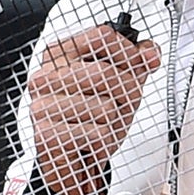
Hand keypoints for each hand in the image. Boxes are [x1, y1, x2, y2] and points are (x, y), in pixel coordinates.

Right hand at [27, 26, 159, 194]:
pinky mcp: (47, 134)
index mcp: (59, 52)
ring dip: (113, 120)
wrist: (72, 158)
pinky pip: (99, 133)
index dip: (129, 52)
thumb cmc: (92, 115)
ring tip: (100, 123)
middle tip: (119, 104)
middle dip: (126, 93)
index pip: (102, 36)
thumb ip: (137, 59)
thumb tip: (151, 55)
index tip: (138, 64)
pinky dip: (104, 141)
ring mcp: (42, 105)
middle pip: (106, 73)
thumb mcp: (119, 81)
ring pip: (106, 107)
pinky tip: (91, 140)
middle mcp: (45, 76)